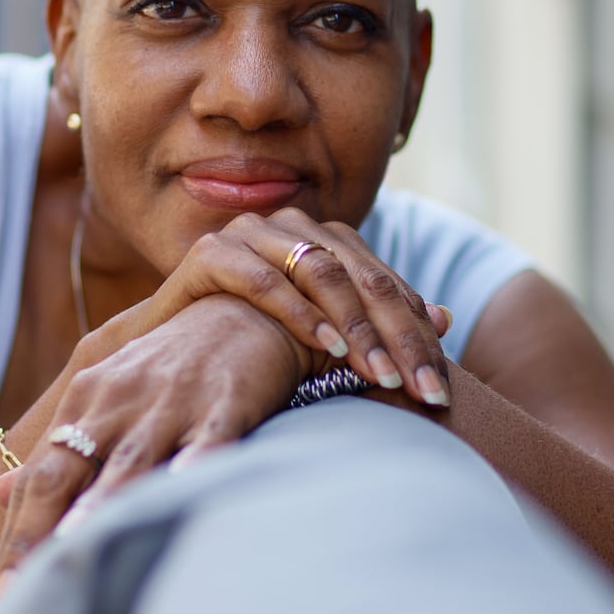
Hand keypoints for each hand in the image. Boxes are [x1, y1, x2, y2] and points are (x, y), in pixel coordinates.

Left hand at [0, 294, 302, 589]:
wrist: (243, 309)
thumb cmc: (171, 366)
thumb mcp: (105, 396)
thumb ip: (55, 449)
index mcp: (84, 401)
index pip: (38, 478)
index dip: (16, 537)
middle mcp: (118, 400)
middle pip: (67, 472)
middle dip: (39, 534)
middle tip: (17, 594)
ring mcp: (171, 400)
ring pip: (129, 458)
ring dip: (101, 502)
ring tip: (75, 545)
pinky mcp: (225, 401)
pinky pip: (208, 437)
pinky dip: (195, 462)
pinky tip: (183, 487)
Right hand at [119, 207, 453, 407]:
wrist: (167, 350)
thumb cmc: (249, 343)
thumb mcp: (323, 335)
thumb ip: (376, 322)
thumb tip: (446, 317)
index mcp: (324, 240)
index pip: (385, 284)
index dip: (417, 334)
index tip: (441, 387)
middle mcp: (291, 226)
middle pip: (361, 277)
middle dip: (397, 337)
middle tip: (422, 388)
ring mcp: (249, 233)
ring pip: (319, 272)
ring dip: (355, 327)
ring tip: (380, 373)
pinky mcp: (209, 253)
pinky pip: (262, 278)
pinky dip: (298, 312)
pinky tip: (327, 346)